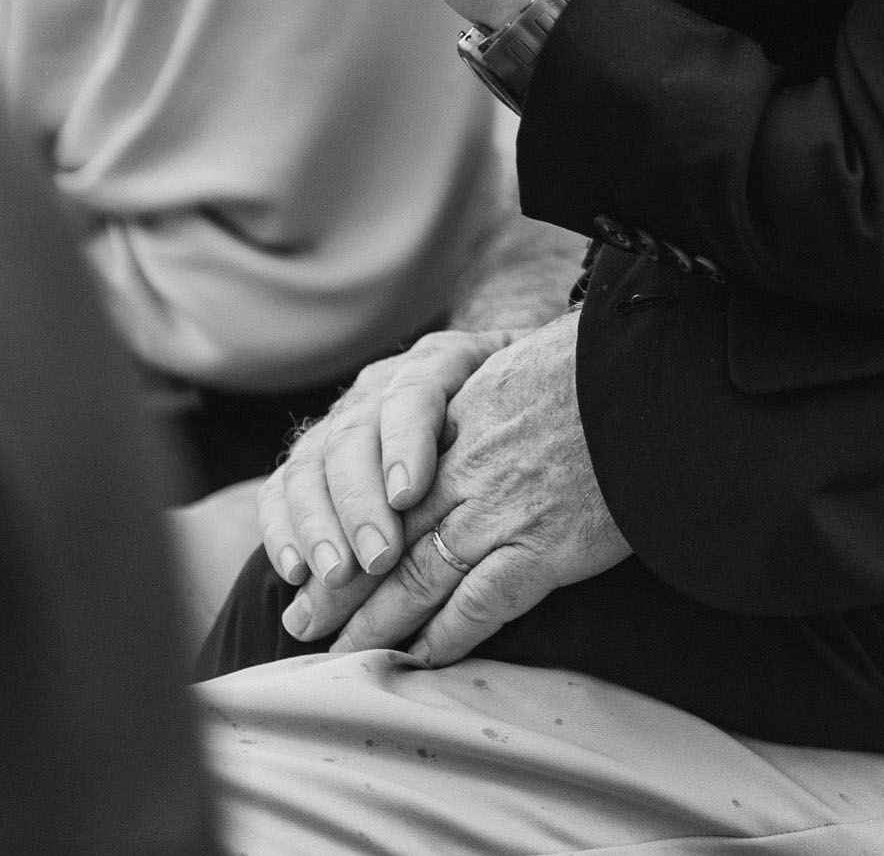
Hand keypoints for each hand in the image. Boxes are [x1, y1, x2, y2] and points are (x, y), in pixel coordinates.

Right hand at [258, 328, 508, 608]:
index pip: (413, 392)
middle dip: (359, 501)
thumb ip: (526, 405)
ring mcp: (341, 421)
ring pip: (312, 464)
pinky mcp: (312, 458)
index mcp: (438, 362)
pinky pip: (282, 489)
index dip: (405, 441)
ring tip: (334, 576)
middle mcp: (380, 387)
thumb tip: (545, 431)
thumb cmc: (525, 403)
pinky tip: (296, 572)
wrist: (501, 385)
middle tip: (376, 559)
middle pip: (355, 435)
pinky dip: (284, 530)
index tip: (409, 495)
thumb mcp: (531, 391)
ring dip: (319, 523)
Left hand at [282, 316, 630, 665]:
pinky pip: (479, 605)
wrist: (651, 382)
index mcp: (464, 415)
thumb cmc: (602, 363)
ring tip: (343, 654)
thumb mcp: (530, 359)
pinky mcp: (544, 550)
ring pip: (418, 576)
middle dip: (344, 586)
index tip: (327, 550)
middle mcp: (469, 467)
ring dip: (376, 622)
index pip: (391, 478)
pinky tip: (420, 658)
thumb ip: (495, 386)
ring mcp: (502, 511)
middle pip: (389, 536)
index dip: (354, 521)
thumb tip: (490, 394)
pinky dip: (445, 637)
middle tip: (304, 621)